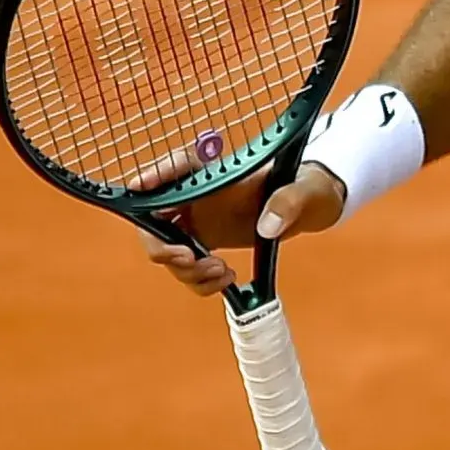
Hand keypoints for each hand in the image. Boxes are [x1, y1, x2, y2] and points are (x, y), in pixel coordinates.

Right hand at [128, 142, 347, 296]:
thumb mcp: (306, 191)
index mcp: (219, 172)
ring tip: (222, 273)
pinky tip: (226, 279)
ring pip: (165, 248)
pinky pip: (185, 266)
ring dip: (186, 270)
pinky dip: (199, 282)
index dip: (154, 176)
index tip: (139, 188)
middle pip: (153, 216)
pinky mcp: (204, 241)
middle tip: (189, 259)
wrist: (310, 205)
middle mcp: (199, 194)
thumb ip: (289, 202)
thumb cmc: (308, 187)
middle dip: (161, 244)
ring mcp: (197, 219)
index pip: (177, 167)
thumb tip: (267, 225)